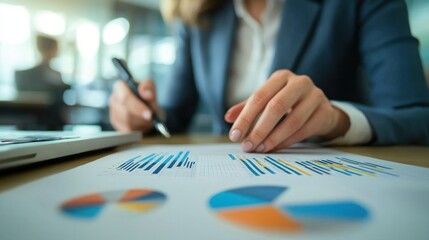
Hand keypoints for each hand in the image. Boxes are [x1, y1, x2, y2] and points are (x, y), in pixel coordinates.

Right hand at [109, 80, 161, 131]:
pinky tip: (143, 123)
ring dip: (140, 122)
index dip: (137, 106)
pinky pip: (126, 130)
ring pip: (126, 122)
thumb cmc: (146, 97)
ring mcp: (113, 112)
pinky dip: (137, 128)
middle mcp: (114, 99)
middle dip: (140, 116)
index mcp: (120, 87)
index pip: (124, 97)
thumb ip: (149, 87)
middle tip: (151, 118)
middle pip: (125, 111)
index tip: (149, 113)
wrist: (147, 109)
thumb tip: (146, 94)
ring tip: (148, 119)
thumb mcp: (150, 88)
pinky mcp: (116, 124)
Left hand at [224, 70, 349, 151]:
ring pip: (292, 121)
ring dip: (273, 138)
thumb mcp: (268, 100)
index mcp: (281, 77)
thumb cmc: (289, 103)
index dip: (245, 118)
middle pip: (276, 107)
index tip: (234, 135)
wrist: (321, 109)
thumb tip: (228, 118)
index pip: (259, 97)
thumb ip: (248, 107)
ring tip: (260, 149)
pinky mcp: (325, 112)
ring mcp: (315, 96)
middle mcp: (299, 82)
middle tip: (247, 146)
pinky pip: (304, 130)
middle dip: (258, 130)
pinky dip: (287, 142)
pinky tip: (275, 148)